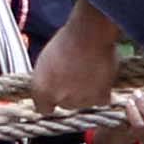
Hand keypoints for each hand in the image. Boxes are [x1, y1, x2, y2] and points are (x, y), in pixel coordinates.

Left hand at [31, 0, 124, 115]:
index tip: (55, 95)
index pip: (43, 108)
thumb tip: (50, 85)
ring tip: (88, 72)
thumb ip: (46, 79)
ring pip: (83, 104)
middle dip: (69, 94)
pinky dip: (102, 92)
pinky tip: (100, 78)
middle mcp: (59, 98)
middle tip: (75, 77)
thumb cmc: (66, 41)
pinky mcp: (99, 98)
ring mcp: (80, 100)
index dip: (50, 101)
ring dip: (86, 94)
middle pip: (65, 105)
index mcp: (41, 89)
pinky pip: (100, 101)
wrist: (89, 35)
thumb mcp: (45, 61)